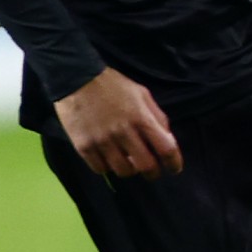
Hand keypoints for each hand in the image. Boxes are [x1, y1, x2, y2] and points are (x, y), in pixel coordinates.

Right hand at [54, 67, 181, 179]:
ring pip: (123, 171)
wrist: (76, 78)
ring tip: (128, 162)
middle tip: (151, 171)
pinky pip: (100, 169)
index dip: (174, 163)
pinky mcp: (83, 146)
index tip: (175, 169)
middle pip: (145, 166)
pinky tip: (108, 158)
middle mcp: (123, 132)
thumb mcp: (142, 94)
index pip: (166, 148)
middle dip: (152, 173)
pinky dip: (108, 167)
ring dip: (130, 170)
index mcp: (141, 118)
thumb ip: (157, 117)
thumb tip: (168, 139)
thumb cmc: (113, 85)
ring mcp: (102, 141)